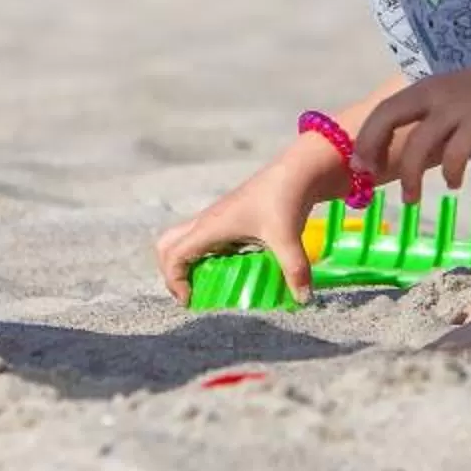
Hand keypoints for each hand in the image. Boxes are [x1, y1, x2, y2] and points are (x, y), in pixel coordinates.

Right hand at [155, 154, 322, 304]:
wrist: (297, 170)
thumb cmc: (285, 198)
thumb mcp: (287, 238)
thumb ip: (294, 270)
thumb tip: (302, 299)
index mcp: (211, 226)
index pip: (173, 255)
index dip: (173, 281)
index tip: (190, 300)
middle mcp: (207, 222)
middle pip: (168, 245)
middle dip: (171, 272)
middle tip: (190, 293)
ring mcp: (217, 219)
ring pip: (185, 240)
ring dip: (188, 264)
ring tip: (210, 287)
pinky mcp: (230, 219)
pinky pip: (205, 240)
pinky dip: (207, 257)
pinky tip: (233, 270)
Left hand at [356, 51, 470, 204]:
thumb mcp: (457, 102)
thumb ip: (434, 122)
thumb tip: (408, 155)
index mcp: (427, 88)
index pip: (384, 109)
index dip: (367, 137)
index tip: (361, 165)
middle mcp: (437, 93)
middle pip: (389, 117)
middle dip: (372, 148)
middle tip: (370, 177)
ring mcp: (459, 106)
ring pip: (418, 143)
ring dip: (410, 176)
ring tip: (412, 200)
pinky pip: (455, 154)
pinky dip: (449, 173)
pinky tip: (453, 184)